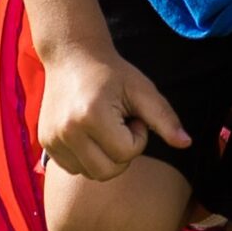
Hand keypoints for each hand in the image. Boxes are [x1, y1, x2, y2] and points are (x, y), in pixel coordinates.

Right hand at [36, 39, 189, 179]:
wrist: (71, 55)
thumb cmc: (112, 73)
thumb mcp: (142, 90)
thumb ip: (165, 118)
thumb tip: (186, 143)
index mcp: (91, 115)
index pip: (126, 153)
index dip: (138, 137)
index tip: (131, 115)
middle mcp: (67, 130)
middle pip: (107, 172)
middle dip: (122, 153)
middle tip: (119, 125)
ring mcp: (52, 139)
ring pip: (90, 174)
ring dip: (104, 157)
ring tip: (103, 127)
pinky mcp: (45, 143)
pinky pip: (74, 168)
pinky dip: (87, 158)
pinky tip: (88, 133)